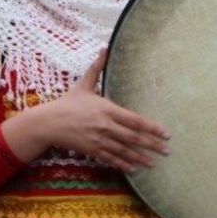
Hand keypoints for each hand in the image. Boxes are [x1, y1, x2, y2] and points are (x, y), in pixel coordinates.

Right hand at [41, 49, 170, 171]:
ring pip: (124, 151)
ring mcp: (99, 139)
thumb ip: (96, 68)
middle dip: (152, 145)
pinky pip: (111, 158)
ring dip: (140, 157)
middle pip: (133, 137)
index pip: (134, 120)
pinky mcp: (92, 150)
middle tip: (167, 151)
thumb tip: (104, 48)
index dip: (151, 128)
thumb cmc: (67, 102)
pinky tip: (133, 168)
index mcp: (107, 109)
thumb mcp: (83, 84)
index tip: (165, 133)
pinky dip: (123, 164)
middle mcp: (105, 126)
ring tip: (154, 163)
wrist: (49, 122)